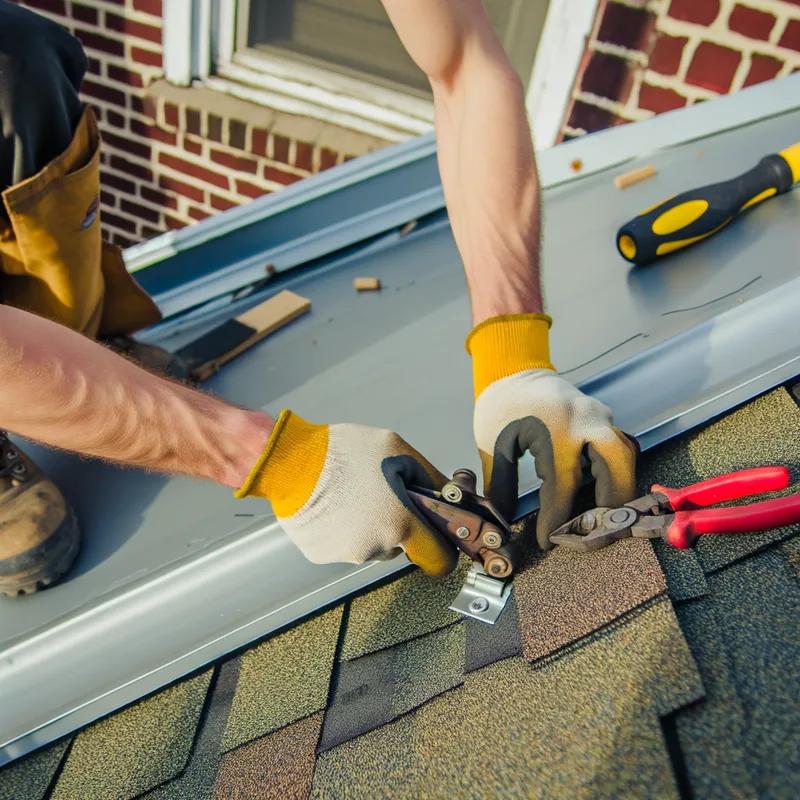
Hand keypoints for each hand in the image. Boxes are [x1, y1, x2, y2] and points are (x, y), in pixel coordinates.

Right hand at [236, 411, 456, 575]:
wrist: (288, 462)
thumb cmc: (344, 453)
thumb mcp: (399, 452)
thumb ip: (431, 479)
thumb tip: (450, 497)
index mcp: (400, 524)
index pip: (439, 559)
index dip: (442, 548)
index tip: (437, 539)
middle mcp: (375, 547)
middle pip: (401, 547)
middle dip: (399, 526)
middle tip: (382, 495)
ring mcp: (346, 554)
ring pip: (372, 546)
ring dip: (369, 526)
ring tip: (351, 494)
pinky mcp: (322, 555)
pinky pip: (344, 545)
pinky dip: (343, 529)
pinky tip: (334, 504)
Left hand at [469, 315, 636, 548]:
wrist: (514, 369)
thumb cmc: (500, 407)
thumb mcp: (494, 446)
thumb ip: (500, 486)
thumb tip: (501, 523)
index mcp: (555, 430)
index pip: (563, 486)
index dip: (558, 518)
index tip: (548, 541)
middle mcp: (586, 423)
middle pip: (616, 471)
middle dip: (611, 507)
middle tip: (594, 534)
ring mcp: (600, 416)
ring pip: (626, 458)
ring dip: (620, 489)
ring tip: (602, 519)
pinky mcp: (604, 416)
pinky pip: (621, 447)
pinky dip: (617, 471)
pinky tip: (602, 493)